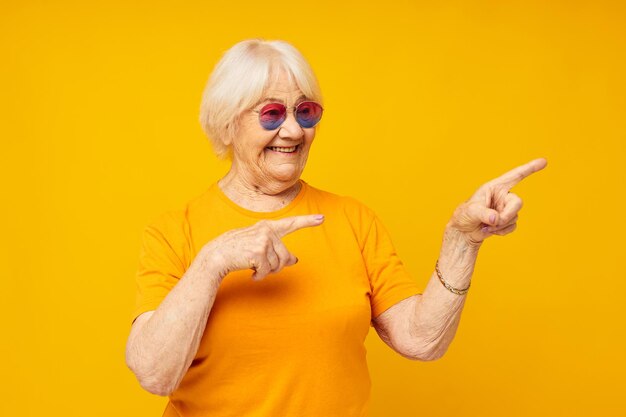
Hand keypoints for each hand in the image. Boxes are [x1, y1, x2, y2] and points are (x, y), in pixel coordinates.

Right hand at [200, 214, 324, 280]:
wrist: (217, 254)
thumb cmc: (237, 250)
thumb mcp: (258, 246)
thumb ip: (277, 250)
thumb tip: (295, 260)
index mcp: (268, 226)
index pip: (291, 223)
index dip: (308, 222)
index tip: (322, 219)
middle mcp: (267, 230)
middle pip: (285, 256)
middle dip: (276, 266)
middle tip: (262, 267)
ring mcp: (263, 240)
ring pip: (277, 265)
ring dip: (267, 271)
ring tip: (254, 267)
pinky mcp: (258, 251)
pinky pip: (267, 271)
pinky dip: (260, 276)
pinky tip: (251, 273)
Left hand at [447, 158, 547, 246]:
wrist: (463, 232)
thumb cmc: (464, 216)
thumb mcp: (470, 212)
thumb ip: (483, 214)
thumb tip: (496, 219)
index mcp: (495, 187)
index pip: (515, 176)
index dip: (529, 168)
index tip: (544, 161)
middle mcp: (503, 196)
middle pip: (518, 202)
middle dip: (507, 215)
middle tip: (494, 222)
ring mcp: (506, 209)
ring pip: (514, 217)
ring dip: (500, 225)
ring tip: (485, 226)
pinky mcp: (507, 221)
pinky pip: (512, 226)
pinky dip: (501, 231)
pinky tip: (489, 231)